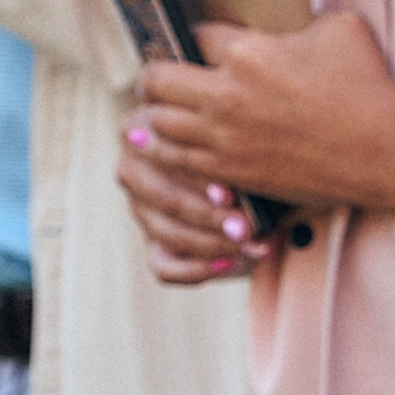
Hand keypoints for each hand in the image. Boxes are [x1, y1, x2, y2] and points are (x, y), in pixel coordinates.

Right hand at [113, 139, 271, 283]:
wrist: (261, 172)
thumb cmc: (249, 146)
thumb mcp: (241, 142)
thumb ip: (232, 156)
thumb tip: (229, 197)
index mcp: (147, 125)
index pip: (162, 156)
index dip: (197, 179)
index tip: (230, 196)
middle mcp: (134, 165)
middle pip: (165, 199)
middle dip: (210, 218)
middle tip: (247, 228)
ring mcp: (140, 207)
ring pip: (169, 233)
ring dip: (212, 244)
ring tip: (250, 244)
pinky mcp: (153, 244)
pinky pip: (165, 267)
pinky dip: (198, 270)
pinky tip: (230, 263)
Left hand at [130, 14, 394, 215]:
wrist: (386, 151)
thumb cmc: (368, 86)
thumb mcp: (336, 29)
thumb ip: (295, 26)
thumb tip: (283, 32)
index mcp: (247, 50)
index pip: (193, 35)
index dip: (194, 38)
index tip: (199, 44)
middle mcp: (226, 94)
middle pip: (157, 80)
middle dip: (156, 76)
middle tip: (162, 78)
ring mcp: (225, 139)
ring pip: (157, 124)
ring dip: (155, 116)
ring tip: (158, 114)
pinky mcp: (233, 173)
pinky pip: (178, 162)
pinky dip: (169, 154)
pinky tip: (172, 149)